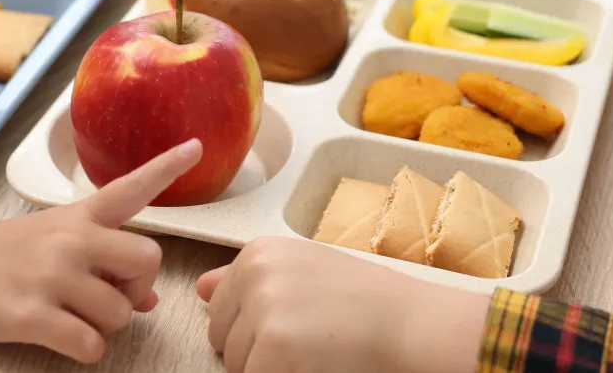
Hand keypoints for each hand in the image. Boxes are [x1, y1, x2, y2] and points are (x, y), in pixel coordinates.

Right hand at [0, 139, 201, 363]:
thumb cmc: (6, 253)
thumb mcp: (56, 241)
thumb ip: (105, 262)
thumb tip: (148, 301)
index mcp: (80, 216)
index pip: (131, 186)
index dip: (167, 167)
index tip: (196, 147)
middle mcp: (71, 239)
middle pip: (148, 260)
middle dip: (137, 287)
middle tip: (109, 295)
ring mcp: (51, 276)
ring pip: (120, 314)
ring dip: (106, 325)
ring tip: (73, 314)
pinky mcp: (32, 315)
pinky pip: (91, 344)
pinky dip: (86, 350)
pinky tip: (64, 337)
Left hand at [197, 237, 488, 372]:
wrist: (414, 326)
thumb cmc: (367, 304)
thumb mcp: (305, 273)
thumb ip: (248, 281)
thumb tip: (199, 288)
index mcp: (259, 252)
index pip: (218, 309)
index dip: (253, 330)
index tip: (296, 326)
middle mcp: (256, 273)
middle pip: (221, 338)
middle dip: (254, 352)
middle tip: (308, 344)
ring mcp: (264, 309)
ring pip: (235, 365)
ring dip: (267, 369)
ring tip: (315, 353)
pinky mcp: (274, 348)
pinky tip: (316, 366)